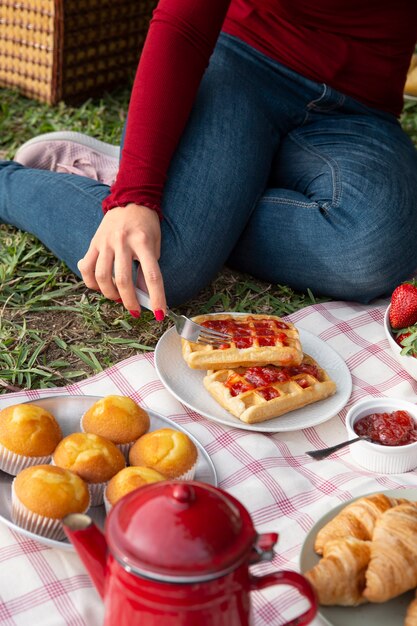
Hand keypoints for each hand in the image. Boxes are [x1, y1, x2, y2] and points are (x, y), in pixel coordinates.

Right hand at [77, 203, 165, 317]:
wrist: (130, 200)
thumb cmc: (146, 225)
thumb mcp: (155, 245)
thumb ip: (148, 269)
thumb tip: (143, 295)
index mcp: (143, 242)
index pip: (152, 275)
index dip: (156, 297)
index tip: (160, 314)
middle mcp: (122, 242)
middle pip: (122, 280)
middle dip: (129, 302)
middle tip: (135, 311)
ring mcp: (105, 242)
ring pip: (101, 276)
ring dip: (110, 294)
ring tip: (118, 298)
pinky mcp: (93, 242)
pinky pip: (86, 268)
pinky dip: (91, 283)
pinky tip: (100, 287)